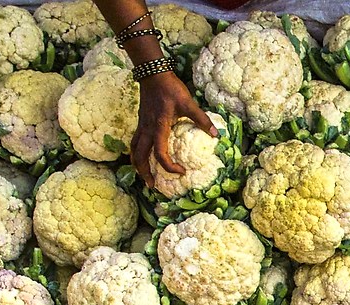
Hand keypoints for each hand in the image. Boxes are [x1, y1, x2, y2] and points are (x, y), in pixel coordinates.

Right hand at [130, 70, 212, 186]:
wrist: (153, 74)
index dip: (169, 167)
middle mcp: (147, 130)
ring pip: (134, 150)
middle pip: (140, 157)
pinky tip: (143, 156)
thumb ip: (202, 119)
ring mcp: (142, 126)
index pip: (160, 154)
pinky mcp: (141, 122)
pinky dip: (137, 153)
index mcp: (159, 128)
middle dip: (145, 173)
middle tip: (152, 186)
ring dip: (138, 165)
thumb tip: (216, 134)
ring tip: (145, 176)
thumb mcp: (188, 103)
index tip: (181, 171)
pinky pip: (135, 142)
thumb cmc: (171, 88)